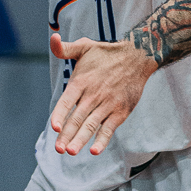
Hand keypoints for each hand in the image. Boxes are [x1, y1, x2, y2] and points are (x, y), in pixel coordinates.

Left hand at [49, 29, 155, 156]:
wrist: (137, 57)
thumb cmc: (106, 54)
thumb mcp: (84, 46)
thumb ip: (64, 48)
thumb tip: (52, 38)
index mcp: (81, 81)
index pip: (67, 101)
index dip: (60, 114)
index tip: (54, 127)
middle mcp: (94, 94)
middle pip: (77, 118)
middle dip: (67, 135)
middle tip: (58, 149)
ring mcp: (108, 104)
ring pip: (91, 125)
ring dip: (80, 140)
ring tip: (70, 152)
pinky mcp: (120, 111)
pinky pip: (109, 128)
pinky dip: (102, 140)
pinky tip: (94, 151)